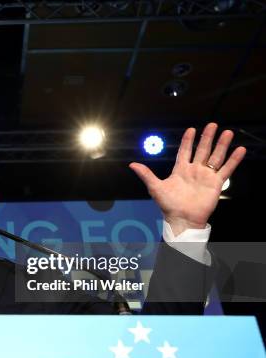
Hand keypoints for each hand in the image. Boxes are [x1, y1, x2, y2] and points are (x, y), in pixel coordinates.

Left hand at [129, 123, 245, 235]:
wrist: (182, 219)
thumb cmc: (168, 205)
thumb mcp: (155, 187)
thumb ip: (146, 174)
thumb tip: (132, 164)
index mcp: (180, 170)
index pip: (185, 151)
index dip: (188, 140)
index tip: (191, 129)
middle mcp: (194, 171)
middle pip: (202, 150)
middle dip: (207, 137)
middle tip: (213, 124)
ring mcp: (206, 176)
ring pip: (215, 157)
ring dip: (222, 145)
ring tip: (227, 132)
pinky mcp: (216, 184)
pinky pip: (226, 169)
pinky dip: (233, 160)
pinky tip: (239, 150)